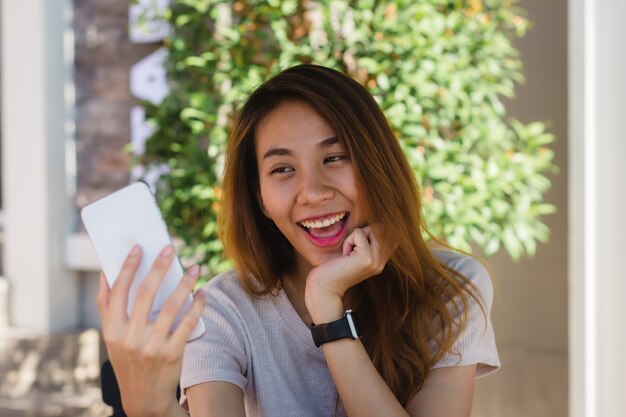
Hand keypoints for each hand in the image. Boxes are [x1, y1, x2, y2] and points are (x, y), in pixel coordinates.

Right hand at [97, 245, 204, 416]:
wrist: (144, 399)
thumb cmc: (128, 361)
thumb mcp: (111, 338)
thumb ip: (107, 307)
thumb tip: (105, 273)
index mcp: (112, 331)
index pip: (118, 292)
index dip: (128, 267)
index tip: (139, 248)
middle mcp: (130, 338)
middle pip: (146, 293)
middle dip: (159, 267)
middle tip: (171, 249)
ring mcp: (152, 346)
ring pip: (171, 305)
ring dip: (185, 283)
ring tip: (194, 267)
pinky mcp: (173, 353)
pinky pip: (188, 323)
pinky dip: (197, 305)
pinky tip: (201, 293)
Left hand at [304, 225, 393, 322]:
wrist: (324, 288)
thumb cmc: (335, 269)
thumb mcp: (356, 255)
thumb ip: (368, 243)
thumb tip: (375, 226)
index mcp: (381, 263)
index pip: (389, 236)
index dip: (372, 233)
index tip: (357, 248)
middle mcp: (381, 263)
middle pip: (380, 230)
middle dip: (362, 234)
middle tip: (350, 251)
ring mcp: (376, 261)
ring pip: (370, 230)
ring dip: (354, 237)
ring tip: (347, 254)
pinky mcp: (366, 257)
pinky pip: (359, 233)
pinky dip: (348, 241)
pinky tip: (344, 256)